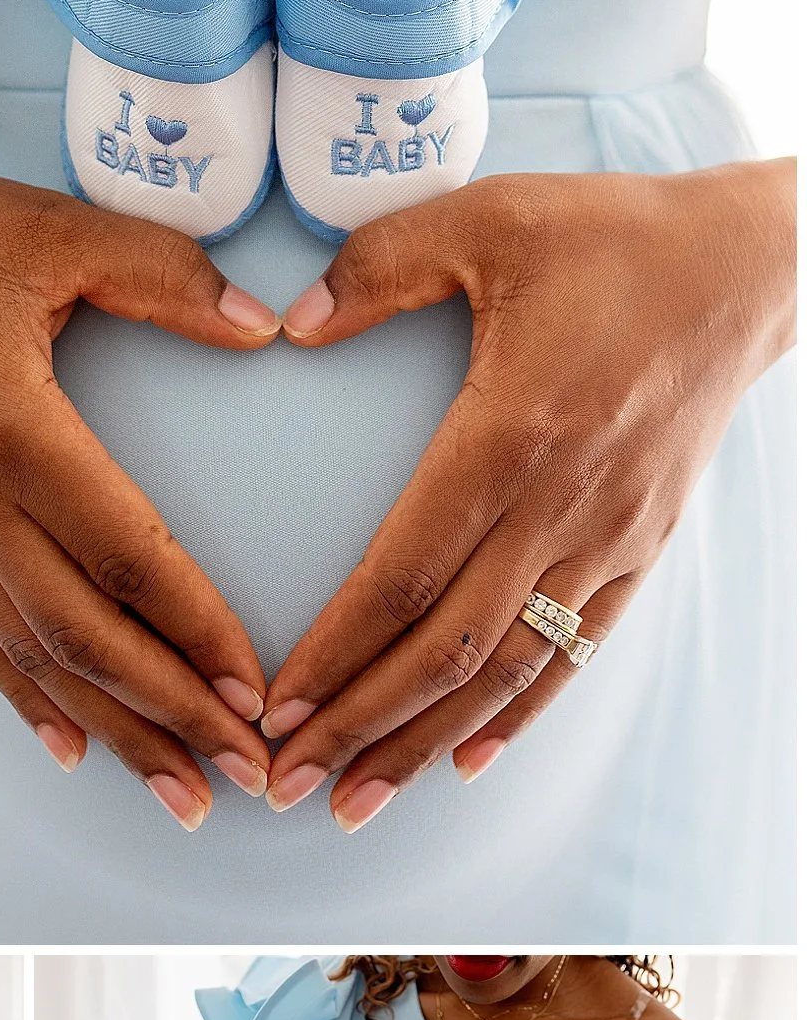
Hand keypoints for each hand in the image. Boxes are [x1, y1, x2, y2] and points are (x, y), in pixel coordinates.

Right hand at [0, 153, 276, 824]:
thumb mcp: (52, 231)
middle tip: (251, 769)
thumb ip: (164, 276)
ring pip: (29, 656)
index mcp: (10, 428)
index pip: (124, 556)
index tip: (258, 689)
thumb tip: (265, 325)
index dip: (196, 630)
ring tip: (183, 792)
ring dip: (112, 729)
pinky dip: (26, 699)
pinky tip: (73, 749)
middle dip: (172, 713)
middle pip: (81, 635)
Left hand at [263, 164, 793, 827]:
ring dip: (427, 741)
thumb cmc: (608, 236)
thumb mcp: (486, 219)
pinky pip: (575, 650)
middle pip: (451, 645)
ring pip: (510, 666)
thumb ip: (379, 265)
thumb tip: (295, 321)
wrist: (742, 268)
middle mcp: (565, 502)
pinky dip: (518, 713)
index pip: (407, 570)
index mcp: (514, 429)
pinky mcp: (642, 545)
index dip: (337, 648)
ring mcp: (610, 534)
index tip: (276, 706)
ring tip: (357, 800)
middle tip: (285, 783)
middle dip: (361, 724)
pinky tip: (464, 759)